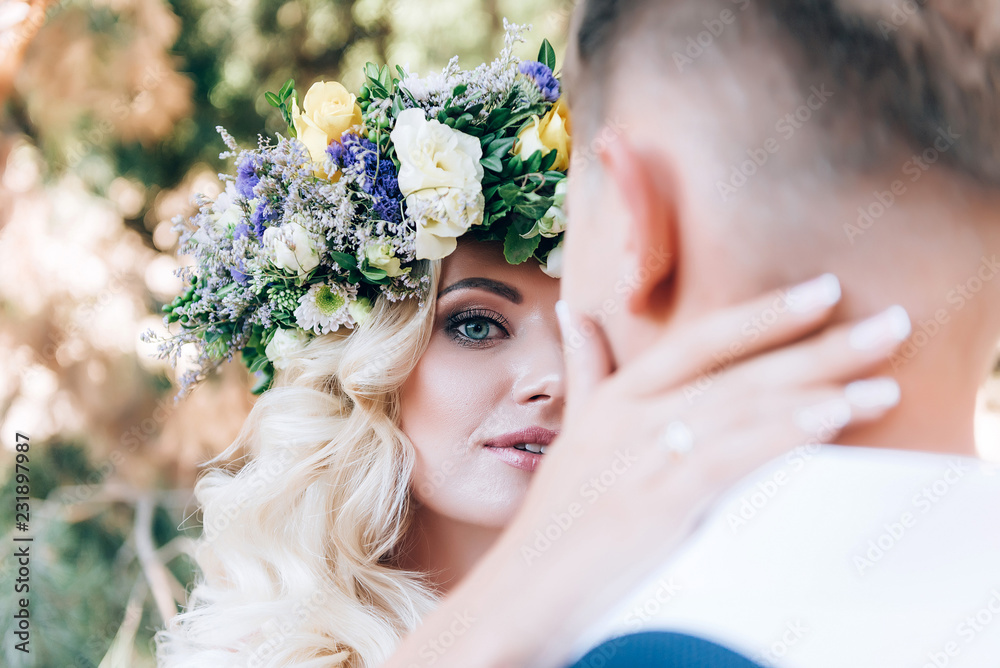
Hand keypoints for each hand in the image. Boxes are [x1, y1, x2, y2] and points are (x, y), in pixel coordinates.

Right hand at [497, 274, 909, 666]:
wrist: (526, 585)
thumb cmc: (558, 514)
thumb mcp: (575, 431)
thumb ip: (589, 370)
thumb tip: (575, 312)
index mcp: (618, 395)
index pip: (701, 339)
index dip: (764, 313)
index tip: (824, 290)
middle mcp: (632, 413)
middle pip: (740, 368)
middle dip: (819, 344)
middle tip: (889, 322)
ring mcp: (643, 455)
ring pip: (744, 407)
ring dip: (821, 390)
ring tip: (883, 378)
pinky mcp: (656, 501)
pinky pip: (732, 456)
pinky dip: (784, 433)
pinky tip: (832, 417)